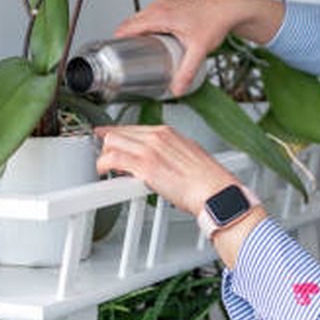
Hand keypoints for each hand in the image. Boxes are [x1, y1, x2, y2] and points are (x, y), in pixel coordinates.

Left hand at [94, 124, 237, 216]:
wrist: (215, 191)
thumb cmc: (208, 179)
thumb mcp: (189, 154)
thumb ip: (169, 153)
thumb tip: (158, 159)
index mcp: (168, 133)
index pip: (133, 128)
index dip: (116, 133)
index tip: (106, 136)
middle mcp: (157, 137)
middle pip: (118, 133)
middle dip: (108, 146)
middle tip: (106, 159)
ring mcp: (149, 150)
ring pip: (112, 143)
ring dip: (104, 157)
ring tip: (105, 169)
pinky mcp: (144, 167)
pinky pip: (112, 160)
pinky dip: (103, 166)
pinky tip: (105, 173)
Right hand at [112, 0, 284, 96]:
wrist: (229, 9)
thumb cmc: (216, 22)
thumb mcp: (199, 50)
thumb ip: (187, 71)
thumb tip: (177, 89)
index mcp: (160, 14)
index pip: (128, 26)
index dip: (117, 40)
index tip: (112, 54)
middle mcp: (160, 6)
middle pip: (131, 22)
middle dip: (125, 38)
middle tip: (124, 57)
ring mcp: (165, 4)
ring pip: (141, 18)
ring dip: (136, 31)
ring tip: (135, 50)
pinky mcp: (171, 5)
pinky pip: (150, 15)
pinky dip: (146, 26)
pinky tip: (152, 38)